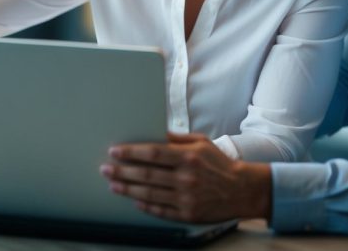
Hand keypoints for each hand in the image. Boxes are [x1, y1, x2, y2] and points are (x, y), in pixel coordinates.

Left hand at [100, 132, 271, 223]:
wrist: (242, 189)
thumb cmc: (220, 163)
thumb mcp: (201, 142)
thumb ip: (177, 138)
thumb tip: (155, 132)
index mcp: (188, 157)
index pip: (152, 153)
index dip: (131, 152)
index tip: (115, 151)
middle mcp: (186, 178)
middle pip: (146, 174)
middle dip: (122, 171)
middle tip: (105, 169)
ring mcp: (186, 198)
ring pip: (149, 194)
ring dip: (128, 189)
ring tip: (113, 184)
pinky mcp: (188, 214)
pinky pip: (161, 210)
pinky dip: (145, 206)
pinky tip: (134, 201)